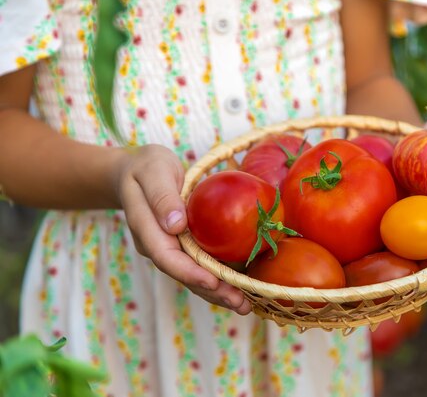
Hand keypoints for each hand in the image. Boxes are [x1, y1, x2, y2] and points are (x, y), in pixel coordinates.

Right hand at [113, 144, 251, 314]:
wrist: (136, 171)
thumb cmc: (147, 167)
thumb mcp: (154, 170)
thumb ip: (162, 196)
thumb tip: (175, 224)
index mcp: (146, 227)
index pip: (166, 256)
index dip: (189, 272)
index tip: (212, 282)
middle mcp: (156, 245)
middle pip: (182, 274)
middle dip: (211, 291)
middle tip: (240, 303)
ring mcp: (168, 249)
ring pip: (192, 277)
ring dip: (217, 293)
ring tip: (244, 305)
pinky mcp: (182, 248)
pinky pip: (199, 268)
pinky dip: (218, 281)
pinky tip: (240, 290)